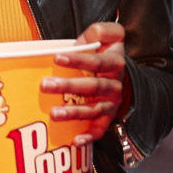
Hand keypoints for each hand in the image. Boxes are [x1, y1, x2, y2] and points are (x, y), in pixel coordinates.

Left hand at [43, 21, 130, 143]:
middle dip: (69, 86)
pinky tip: (76, 140)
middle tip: (45, 85)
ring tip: (54, 113)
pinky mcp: (107, 118)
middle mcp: (114, 84)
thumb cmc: (109, 54)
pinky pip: (100, 130)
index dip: (78, 60)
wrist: (126, 78)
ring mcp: (111, 103)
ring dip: (74, 113)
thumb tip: (79, 42)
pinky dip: (89, 136)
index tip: (57, 58)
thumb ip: (99, 32)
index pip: (97, 61)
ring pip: (93, 110)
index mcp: (114, 63)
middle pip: (93, 87)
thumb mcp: (112, 36)